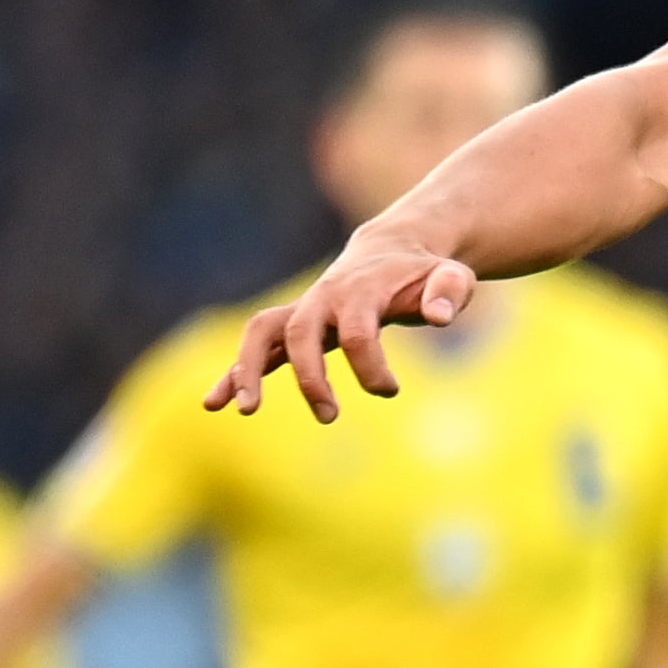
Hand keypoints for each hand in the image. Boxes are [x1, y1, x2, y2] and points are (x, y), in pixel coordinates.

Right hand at [203, 226, 481, 421]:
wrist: (391, 252)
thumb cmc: (424, 274)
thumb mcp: (452, 277)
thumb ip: (450, 292)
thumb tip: (440, 317)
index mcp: (361, 291)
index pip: (358, 333)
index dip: (372, 366)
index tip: (391, 390)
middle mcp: (323, 299)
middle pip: (299, 332)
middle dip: (308, 375)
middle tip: (328, 415)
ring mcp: (304, 311)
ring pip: (262, 333)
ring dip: (248, 369)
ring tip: (242, 409)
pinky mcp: (294, 327)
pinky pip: (258, 348)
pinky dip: (235, 373)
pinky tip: (215, 402)